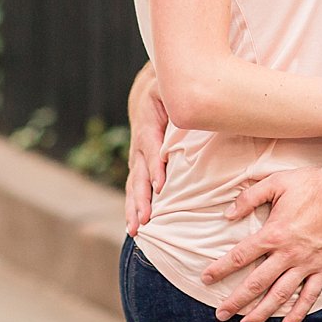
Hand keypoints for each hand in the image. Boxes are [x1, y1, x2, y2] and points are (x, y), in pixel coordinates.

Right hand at [125, 70, 167, 234]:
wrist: (149, 95)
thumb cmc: (166, 95)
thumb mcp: (168, 92)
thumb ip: (176, 103)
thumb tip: (188, 115)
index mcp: (147, 127)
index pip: (151, 149)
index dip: (155, 167)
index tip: (160, 187)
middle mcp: (139, 147)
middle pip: (138, 175)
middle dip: (141, 198)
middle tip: (145, 219)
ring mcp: (136, 159)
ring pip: (133, 186)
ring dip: (133, 208)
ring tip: (135, 229)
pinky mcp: (138, 167)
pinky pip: (134, 189)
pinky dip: (133, 207)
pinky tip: (135, 226)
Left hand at [204, 166, 321, 321]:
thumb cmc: (312, 184)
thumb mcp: (276, 182)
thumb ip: (250, 198)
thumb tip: (228, 213)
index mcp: (273, 233)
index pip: (240, 255)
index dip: (220, 268)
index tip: (206, 278)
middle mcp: (288, 253)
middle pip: (256, 283)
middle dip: (236, 301)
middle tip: (221, 314)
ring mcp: (307, 264)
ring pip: (280, 295)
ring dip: (261, 313)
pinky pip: (310, 295)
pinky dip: (298, 313)